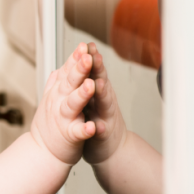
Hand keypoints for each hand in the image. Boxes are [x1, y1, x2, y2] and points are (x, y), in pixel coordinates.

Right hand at [30, 42, 95, 164]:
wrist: (42, 154)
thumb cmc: (49, 128)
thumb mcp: (50, 101)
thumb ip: (55, 84)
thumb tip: (57, 69)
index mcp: (58, 93)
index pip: (67, 71)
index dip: (75, 58)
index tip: (84, 45)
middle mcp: (58, 103)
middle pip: (69, 83)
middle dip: (79, 69)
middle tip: (87, 57)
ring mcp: (63, 119)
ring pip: (72, 104)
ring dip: (81, 95)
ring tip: (90, 86)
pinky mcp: (69, 136)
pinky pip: (77, 132)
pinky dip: (84, 129)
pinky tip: (92, 127)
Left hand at [82, 43, 127, 164]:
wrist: (110, 150)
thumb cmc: (98, 122)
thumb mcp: (93, 97)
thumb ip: (89, 79)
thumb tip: (82, 58)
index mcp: (97, 92)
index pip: (93, 71)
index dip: (89, 58)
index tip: (85, 44)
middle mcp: (104, 102)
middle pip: (101, 81)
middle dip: (97, 69)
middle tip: (93, 55)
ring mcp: (105, 118)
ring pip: (104, 104)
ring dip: (102, 94)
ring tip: (98, 84)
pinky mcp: (104, 135)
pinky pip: (101, 131)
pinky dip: (100, 128)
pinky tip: (99, 126)